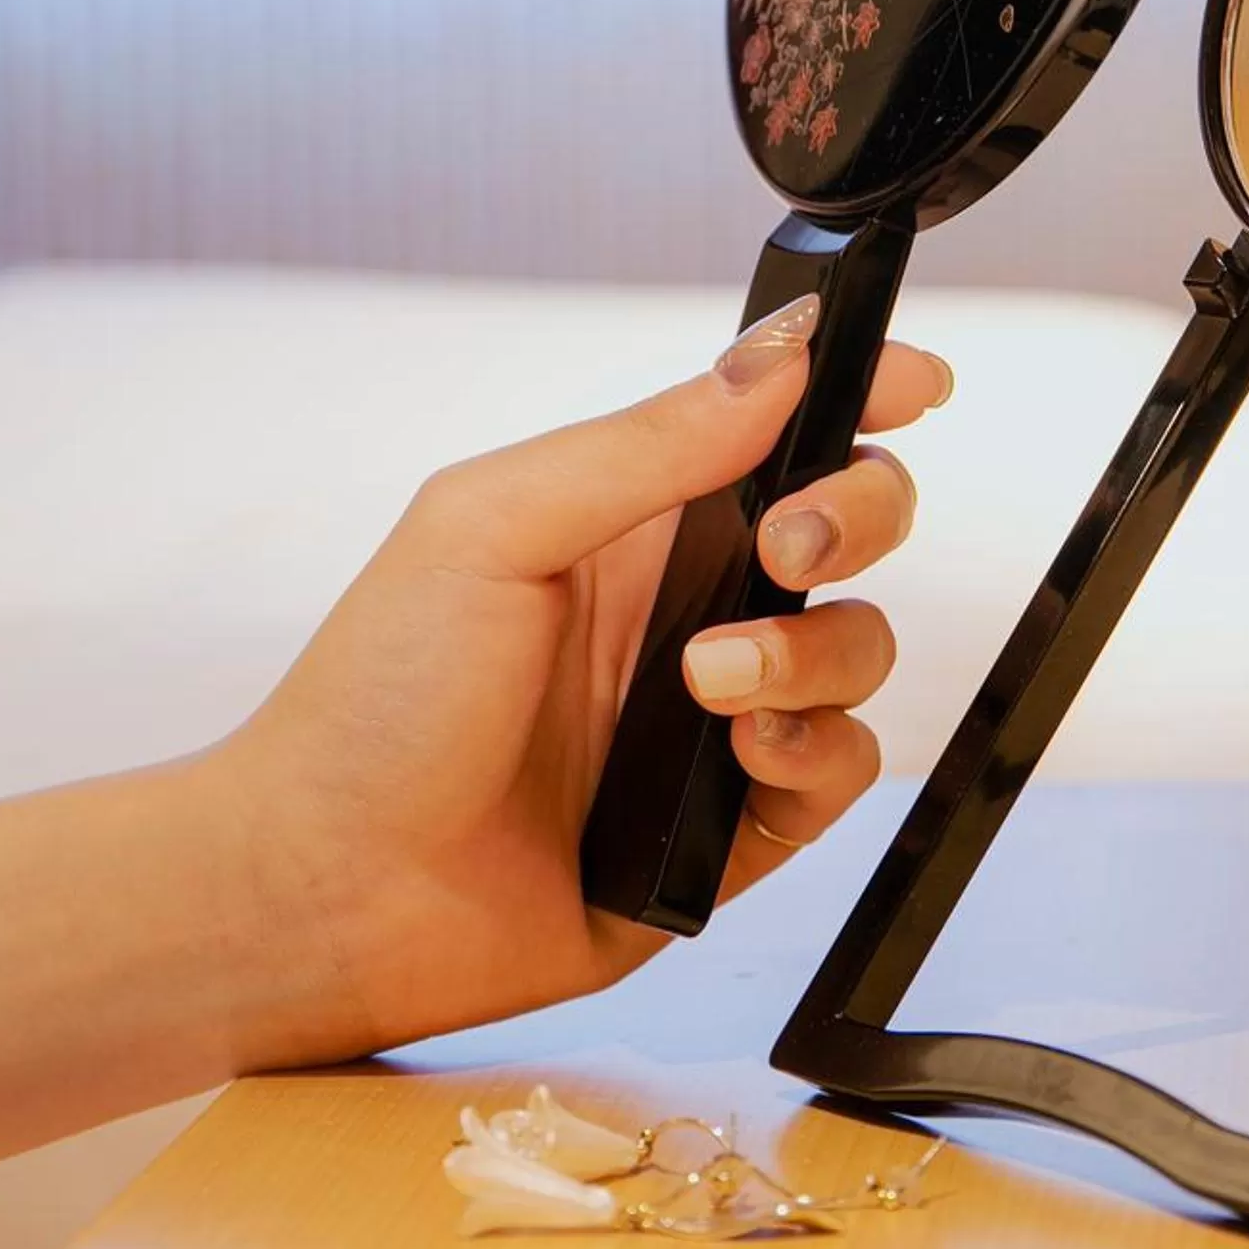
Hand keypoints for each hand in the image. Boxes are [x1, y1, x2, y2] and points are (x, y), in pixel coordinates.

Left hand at [209, 295, 947, 1064]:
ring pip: (862, 646)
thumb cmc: (375, 702)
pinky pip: (845, 768)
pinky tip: (741, 759)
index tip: (917, 382)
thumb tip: (784, 356)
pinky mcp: (738, 824)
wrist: (331, 893)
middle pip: (854, 521)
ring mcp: (720, 714)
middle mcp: (690, 603)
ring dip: (813, 651)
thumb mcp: (492, 528)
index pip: (779, 426)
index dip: (864, 392)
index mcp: (635, 515)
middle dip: (858, 512)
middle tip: (788, 542)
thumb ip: (646, 442)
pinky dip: (814, 753)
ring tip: (711, 682)